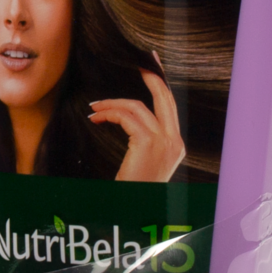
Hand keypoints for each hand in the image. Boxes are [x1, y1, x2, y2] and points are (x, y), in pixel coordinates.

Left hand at [88, 62, 185, 182]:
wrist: (133, 212)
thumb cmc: (133, 191)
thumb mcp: (143, 165)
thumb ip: (142, 143)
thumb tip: (127, 119)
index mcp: (176, 147)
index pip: (169, 108)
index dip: (161, 86)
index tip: (152, 67)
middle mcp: (175, 143)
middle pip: (164, 98)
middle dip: (153, 75)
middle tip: (141, 60)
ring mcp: (165, 143)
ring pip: (138, 107)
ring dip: (113, 103)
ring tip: (95, 107)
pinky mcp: (149, 143)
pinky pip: (127, 116)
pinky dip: (109, 113)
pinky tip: (96, 117)